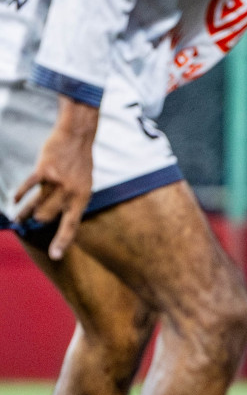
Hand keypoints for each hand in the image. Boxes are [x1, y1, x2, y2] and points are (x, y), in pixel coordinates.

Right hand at [13, 99, 98, 259]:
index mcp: (82, 198)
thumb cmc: (80, 163)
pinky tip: (15, 200)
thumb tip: (57, 217)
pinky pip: (28, 187)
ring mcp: (57, 182)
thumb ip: (72, 201)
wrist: (77, 138)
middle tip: (32, 221)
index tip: (54, 256)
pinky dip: (19, 194)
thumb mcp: (85, 185)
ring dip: (25, 213)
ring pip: (36, 205)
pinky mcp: (44, 171)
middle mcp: (70, 193)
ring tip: (18, 219)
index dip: (62, 242)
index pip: (71, 225)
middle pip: (47, 217)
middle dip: (39, 219)